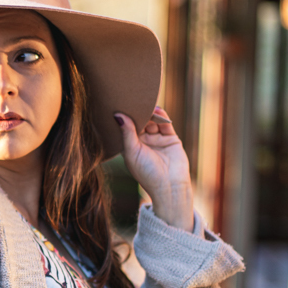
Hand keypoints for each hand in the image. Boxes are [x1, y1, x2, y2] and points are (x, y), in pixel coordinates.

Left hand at [114, 106, 193, 231]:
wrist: (170, 186)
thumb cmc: (146, 173)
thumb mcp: (132, 152)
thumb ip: (126, 133)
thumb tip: (117, 115)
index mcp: (130, 146)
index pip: (126, 128)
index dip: (123, 117)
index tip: (118, 103)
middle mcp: (143, 142)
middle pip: (140, 122)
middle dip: (137, 112)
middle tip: (133, 100)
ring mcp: (157, 139)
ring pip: (153, 121)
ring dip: (150, 113)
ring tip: (146, 104)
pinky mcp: (170, 138)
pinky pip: (165, 124)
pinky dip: (162, 116)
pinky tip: (157, 110)